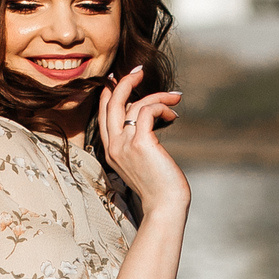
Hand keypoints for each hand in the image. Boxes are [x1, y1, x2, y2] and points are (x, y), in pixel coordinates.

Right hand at [97, 67, 188, 216]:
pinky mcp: (141, 143)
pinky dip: (161, 106)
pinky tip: (173, 114)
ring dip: (157, 96)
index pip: (104, 113)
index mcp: (110, 150)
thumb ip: (138, 142)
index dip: (111, 93)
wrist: (165, 206)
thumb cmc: (159, 186)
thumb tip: (148, 119)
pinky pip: (147, 111)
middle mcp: (113, 146)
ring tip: (174, 99)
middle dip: (124, 82)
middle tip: (140, 72)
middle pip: (112, 103)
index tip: (123, 79)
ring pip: (134, 104)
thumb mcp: (142, 162)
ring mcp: (125, 144)